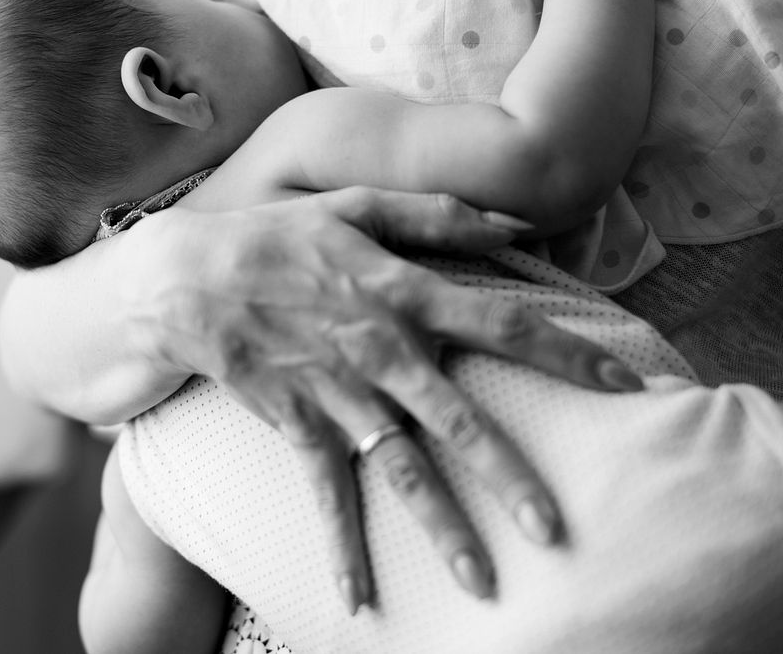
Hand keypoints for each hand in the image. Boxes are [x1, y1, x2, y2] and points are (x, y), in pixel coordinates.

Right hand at [148, 187, 642, 610]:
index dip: (566, 352)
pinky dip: (342, 545)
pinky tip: (358, 600)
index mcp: (402, 291)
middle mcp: (379, 348)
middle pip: (459, 417)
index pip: (501, 322)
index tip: (623, 385)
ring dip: (442, 527)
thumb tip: (511, 223)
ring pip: (401, 467)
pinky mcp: (295, 422)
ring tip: (483, 584)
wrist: (184, 279)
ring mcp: (337, 390)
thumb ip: (434, 214)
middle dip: (511, 476)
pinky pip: (325, 492)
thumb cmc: (275, 236)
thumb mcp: (353, 207)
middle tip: (556, 531)